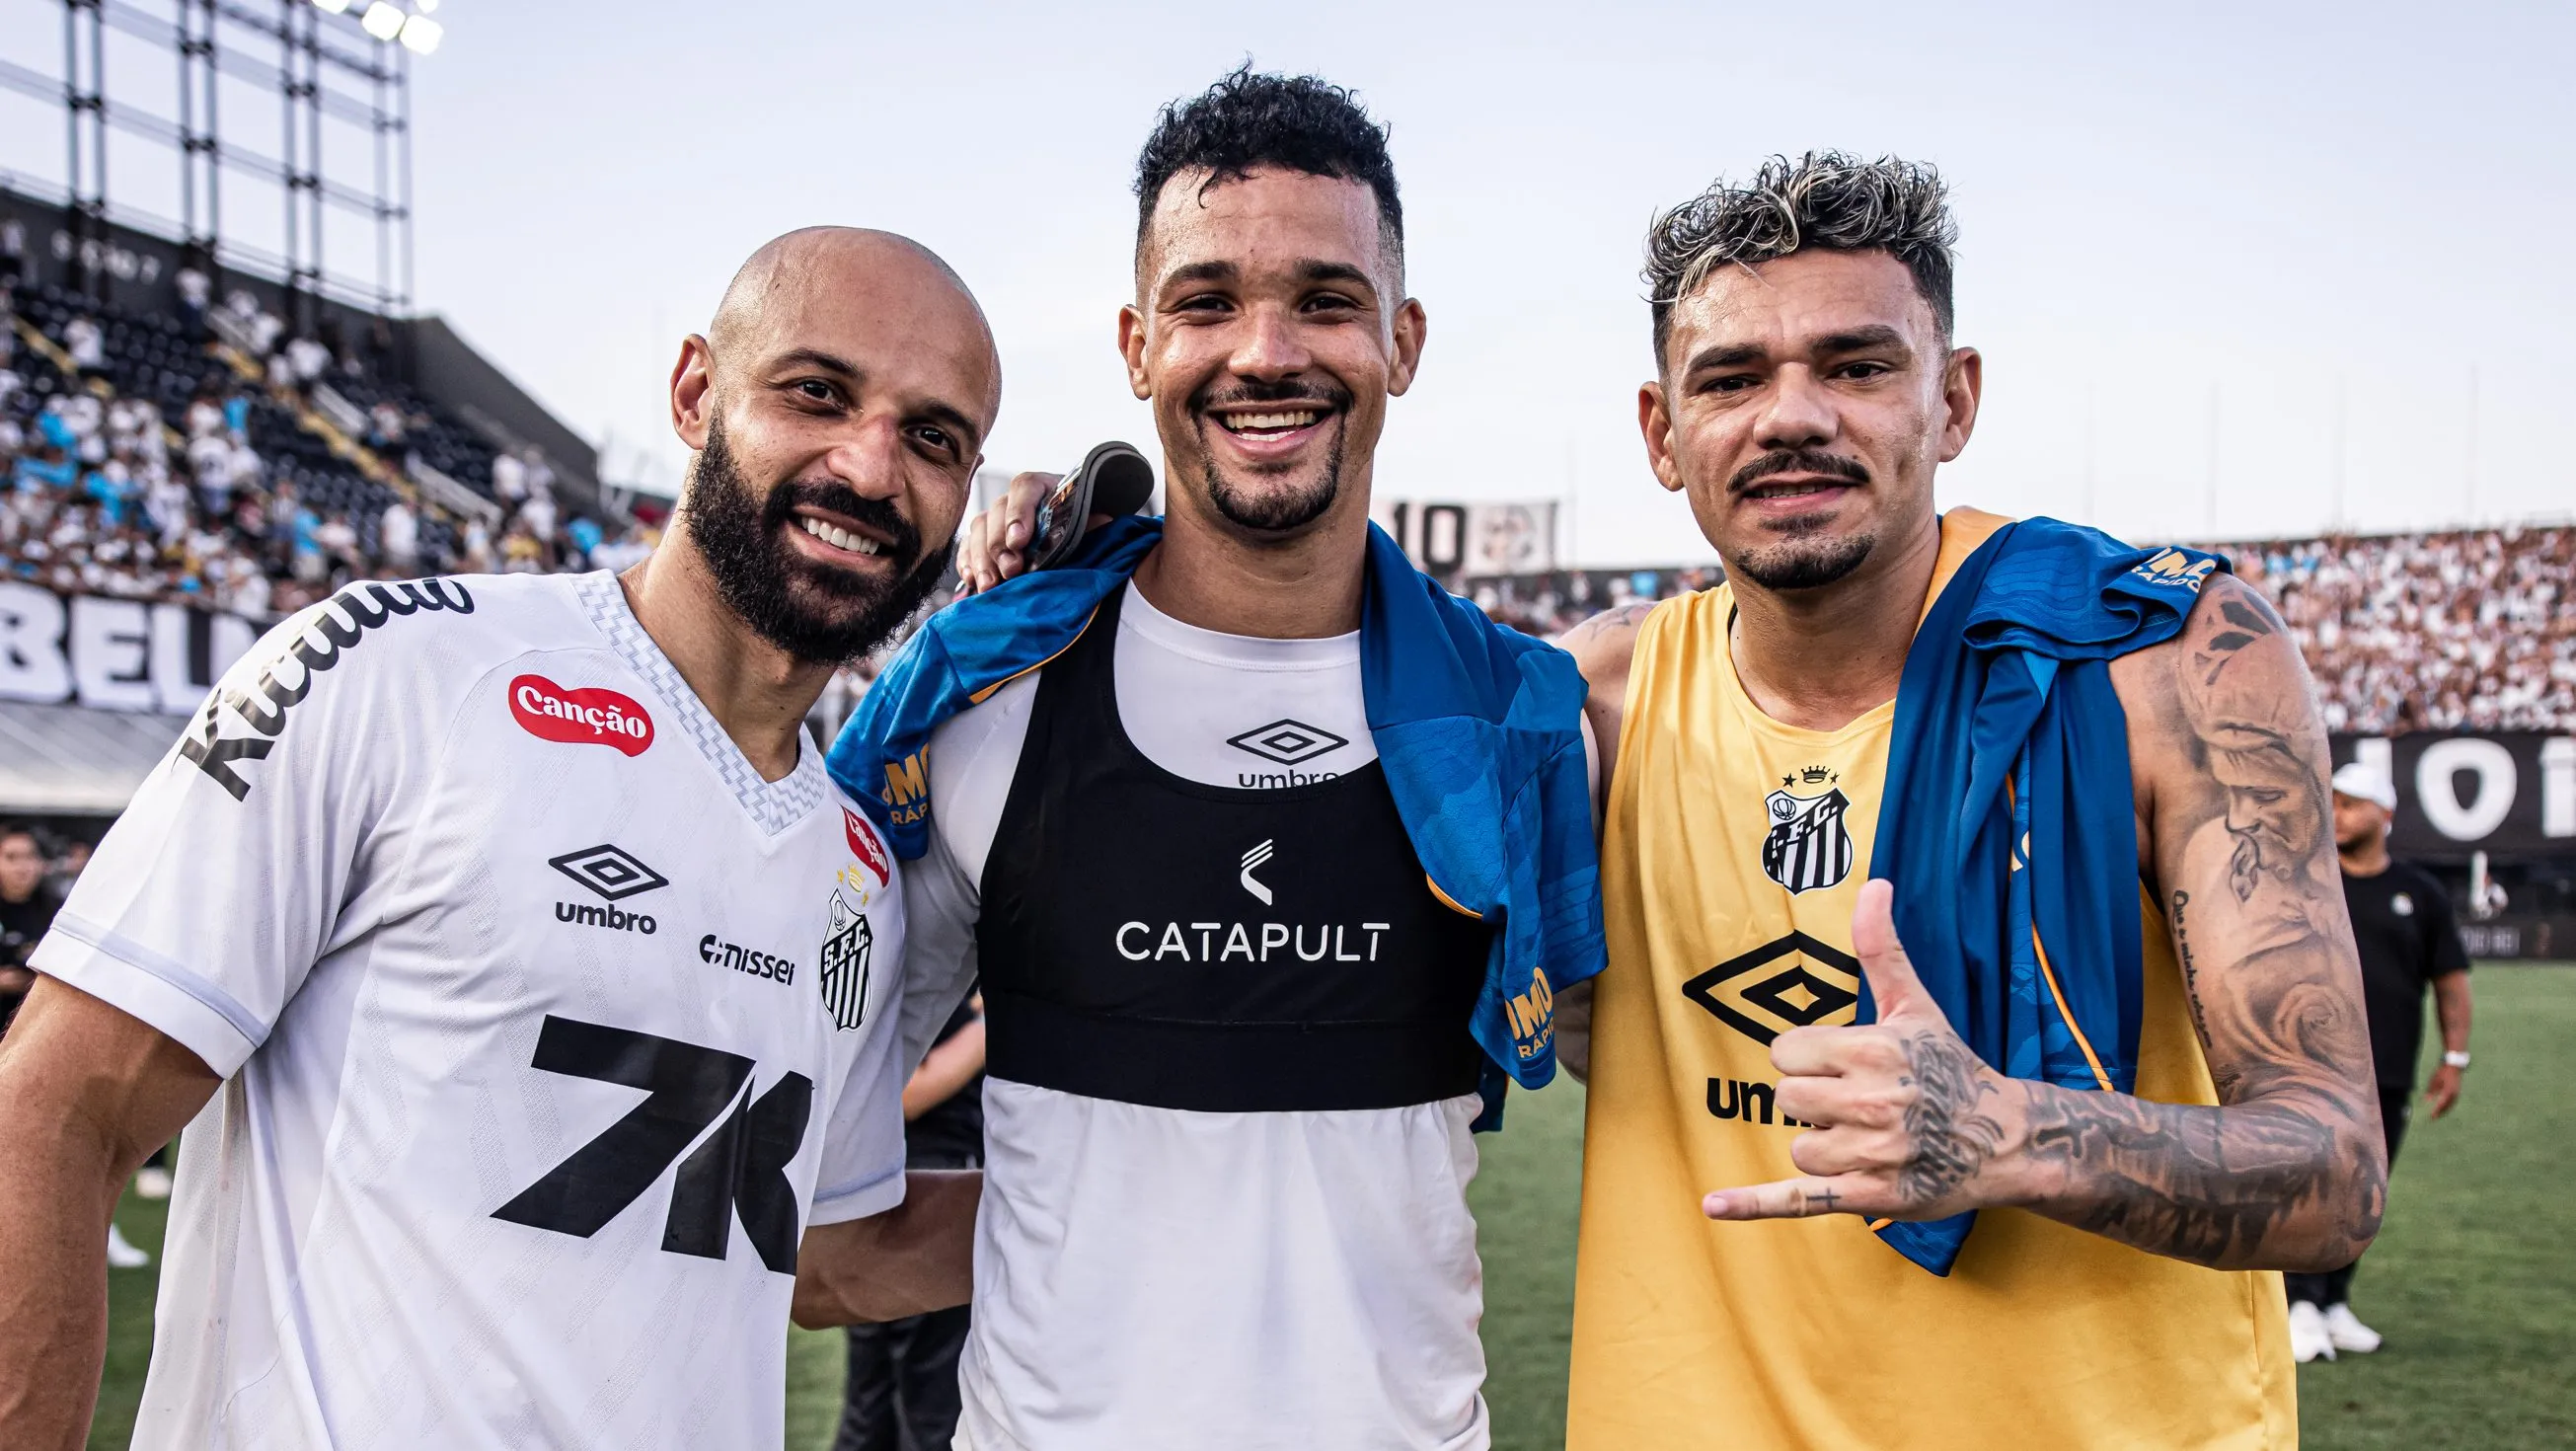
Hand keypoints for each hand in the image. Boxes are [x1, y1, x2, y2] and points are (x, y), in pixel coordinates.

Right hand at [953, 471, 1117, 595]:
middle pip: (997, 511)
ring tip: (990, 585)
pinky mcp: (984, 539)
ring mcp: (998, 518)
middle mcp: (1018, 499)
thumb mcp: (1097, 524)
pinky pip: (968, 546)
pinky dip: (968, 563)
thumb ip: (1096, 525)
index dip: (1019, 512)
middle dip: (1000, 544)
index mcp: (1047, 487)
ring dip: (982, 558)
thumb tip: (1104, 526)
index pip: (1025, 486)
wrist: (1086, 542)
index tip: (1019, 541)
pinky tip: (973, 581)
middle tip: (1010, 570)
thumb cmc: (1092, 531)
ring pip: (979, 528)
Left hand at [1702, 880, 2018, 1223]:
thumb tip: (1873, 883)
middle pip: (1786, 1098)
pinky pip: (1798, 1198)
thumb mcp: (1916, 1005)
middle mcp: (1872, 1103)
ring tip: (1866, 1136)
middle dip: (1814, 1099)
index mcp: (1873, 1051)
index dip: (1807, 1058)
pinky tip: (1713, 1204)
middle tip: (1859, 1102)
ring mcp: (1872, 1154)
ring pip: (1797, 1143)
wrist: (2004, 1138)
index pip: (1785, 1053)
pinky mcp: (1870, 1196)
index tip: (1842, 1064)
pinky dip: (1754, 1204)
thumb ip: (1881, 948)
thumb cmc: (1949, 1067)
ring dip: (1821, 1142)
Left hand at [2423, 1063, 2462, 1118]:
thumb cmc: (2442, 1072)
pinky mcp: (2457, 1092)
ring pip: (2450, 1105)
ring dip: (2444, 1111)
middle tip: (2433, 1118)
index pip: (2442, 1104)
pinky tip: (2442, 1109)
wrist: (2454, 1066)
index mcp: (2448, 1090)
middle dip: (2440, 1112)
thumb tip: (2426, 1099)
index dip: (2437, 1110)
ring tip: (2437, 1115)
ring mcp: (2457, 1093)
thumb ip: (2431, 1090)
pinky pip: (2452, 1102)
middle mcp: (2454, 1093)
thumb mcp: (2434, 1079)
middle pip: (2447, 1106)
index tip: (2432, 1115)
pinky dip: (2447, 1106)